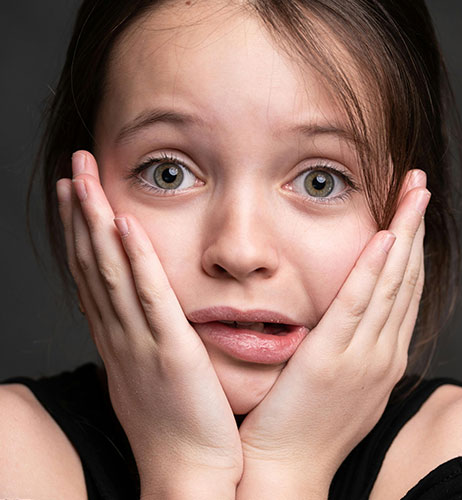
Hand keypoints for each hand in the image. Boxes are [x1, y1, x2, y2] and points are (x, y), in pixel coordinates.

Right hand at [57, 151, 241, 497]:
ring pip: (111, 272)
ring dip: (95, 222)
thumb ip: (149, 341)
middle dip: (80, 212)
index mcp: (119, 340)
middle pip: (93, 263)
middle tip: (74, 166)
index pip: (93, 274)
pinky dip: (135, 259)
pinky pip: (148, 298)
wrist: (187, 473)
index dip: (81, 231)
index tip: (76, 192)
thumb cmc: (178, 428)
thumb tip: (150, 319)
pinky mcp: (170, 352)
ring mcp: (140, 342)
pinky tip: (124, 224)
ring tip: (85, 178)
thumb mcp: (153, 376)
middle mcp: (120, 335)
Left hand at [237, 170, 428, 496]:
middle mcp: (384, 354)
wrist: (284, 473)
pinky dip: (377, 267)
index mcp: (384, 358)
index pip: (404, 290)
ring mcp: (364, 357)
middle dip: (416, 227)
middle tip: (420, 183)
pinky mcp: (333, 359)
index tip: (411, 210)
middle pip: (408, 278)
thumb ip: (346, 347)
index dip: (411, 246)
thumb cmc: (301, 428)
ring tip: (413, 189)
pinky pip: (360, 304)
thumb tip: (345, 320)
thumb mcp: (336, 384)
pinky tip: (386, 234)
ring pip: (393, 282)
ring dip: (404, 232)